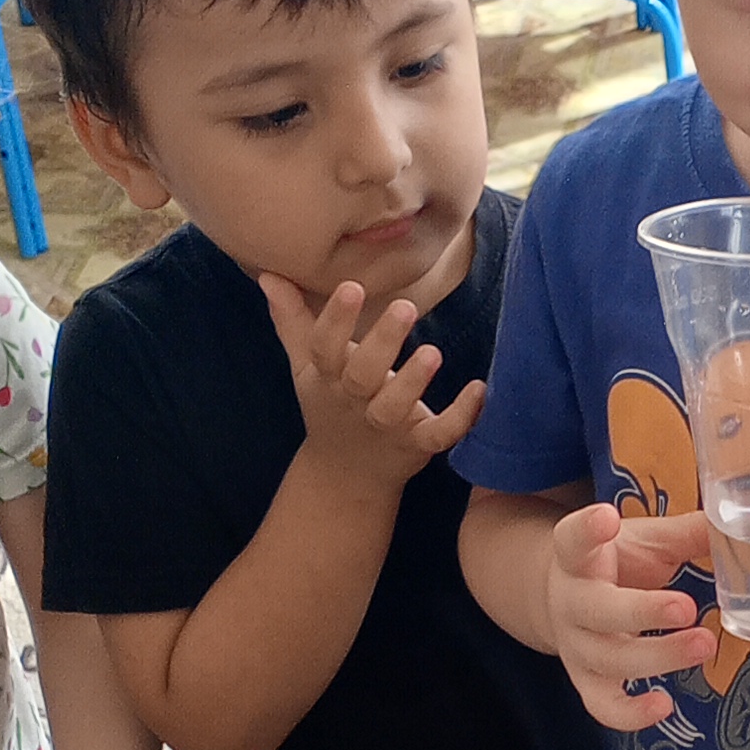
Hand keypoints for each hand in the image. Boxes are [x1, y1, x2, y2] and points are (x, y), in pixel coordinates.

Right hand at [262, 276, 485, 497]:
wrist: (347, 474)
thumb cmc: (330, 405)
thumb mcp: (307, 366)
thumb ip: (292, 320)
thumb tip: (269, 274)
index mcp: (328, 378)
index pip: (324, 347)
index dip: (335, 320)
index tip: (352, 287)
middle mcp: (354, 401)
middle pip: (362, 375)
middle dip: (381, 343)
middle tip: (406, 307)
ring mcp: (386, 426)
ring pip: (395, 407)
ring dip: (413, 381)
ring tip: (433, 352)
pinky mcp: (417, 445)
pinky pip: (439, 434)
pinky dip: (461, 417)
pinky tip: (480, 389)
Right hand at [548, 502, 709, 731]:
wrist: (569, 600)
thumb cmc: (617, 563)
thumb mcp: (645, 541)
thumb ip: (687, 533)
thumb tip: (738, 522)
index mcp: (577, 557)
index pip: (572, 539)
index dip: (587, 530)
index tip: (607, 517)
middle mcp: (570, 602)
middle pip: (597, 610)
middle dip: (643, 611)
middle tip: (687, 608)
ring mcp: (575, 646)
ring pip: (609, 659)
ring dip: (658, 656)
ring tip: (705, 644)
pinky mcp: (586, 681)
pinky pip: (602, 705)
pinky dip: (631, 713)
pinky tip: (665, 704)